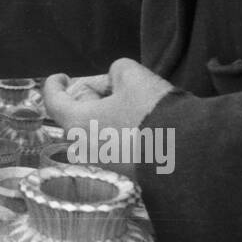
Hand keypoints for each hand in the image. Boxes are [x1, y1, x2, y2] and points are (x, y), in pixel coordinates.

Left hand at [42, 59, 174, 177]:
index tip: (61, 76)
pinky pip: (115, 143)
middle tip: (115, 84)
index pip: (53, 102)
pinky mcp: (125, 171)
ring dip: (110, 113)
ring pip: (98, 128)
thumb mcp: (133, 76)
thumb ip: (117, 70)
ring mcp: (104, 163)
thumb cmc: (153, 112)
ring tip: (137, 101)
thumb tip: (117, 80)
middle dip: (93, 95)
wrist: (187, 153)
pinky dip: (123, 129)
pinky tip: (146, 122)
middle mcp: (85, 148)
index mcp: (77, 124)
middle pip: (78, 114)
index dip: (54, 84)